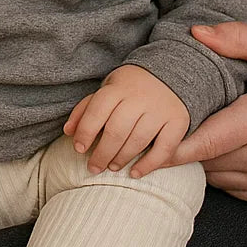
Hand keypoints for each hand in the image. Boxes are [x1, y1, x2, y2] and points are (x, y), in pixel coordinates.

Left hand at [64, 65, 189, 178]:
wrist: (171, 73)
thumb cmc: (130, 87)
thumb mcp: (107, 90)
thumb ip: (86, 109)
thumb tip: (68, 132)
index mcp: (118, 88)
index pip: (97, 111)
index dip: (85, 132)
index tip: (79, 149)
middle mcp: (140, 98)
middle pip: (116, 131)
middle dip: (101, 153)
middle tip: (93, 167)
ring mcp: (161, 109)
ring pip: (138, 141)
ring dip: (121, 159)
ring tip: (112, 167)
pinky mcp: (178, 121)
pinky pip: (164, 148)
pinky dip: (148, 164)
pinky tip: (135, 173)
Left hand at [160, 23, 246, 204]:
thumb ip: (238, 38)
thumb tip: (195, 33)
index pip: (203, 143)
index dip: (168, 148)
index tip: (140, 149)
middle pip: (204, 162)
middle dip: (180, 149)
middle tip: (159, 132)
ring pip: (218, 179)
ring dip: (201, 162)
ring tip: (189, 138)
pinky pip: (237, 190)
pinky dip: (223, 174)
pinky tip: (223, 150)